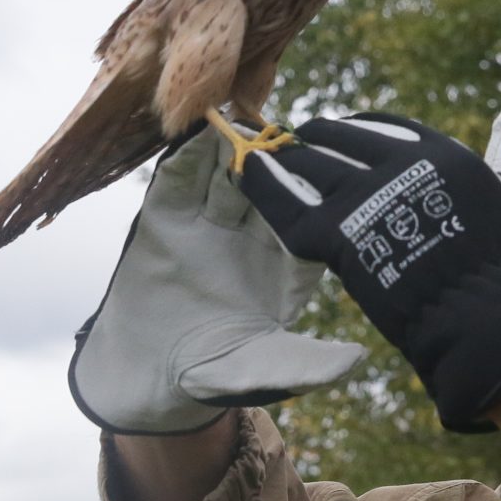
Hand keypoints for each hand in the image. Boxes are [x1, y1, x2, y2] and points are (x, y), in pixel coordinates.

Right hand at [69, 125, 367, 435]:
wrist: (144, 376)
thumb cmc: (212, 376)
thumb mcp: (260, 370)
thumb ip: (302, 364)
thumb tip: (356, 362)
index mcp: (288, 265)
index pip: (309, 220)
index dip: (317, 195)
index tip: (327, 172)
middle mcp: (254, 235)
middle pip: (273, 185)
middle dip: (278, 158)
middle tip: (283, 134)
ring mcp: (211, 220)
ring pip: (228, 172)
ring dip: (234, 146)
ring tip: (240, 123)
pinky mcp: (167, 215)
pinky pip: (181, 178)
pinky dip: (189, 154)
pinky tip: (197, 133)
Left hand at [239, 104, 500, 432]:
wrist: (479, 321)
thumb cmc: (500, 267)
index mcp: (439, 150)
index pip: (380, 125)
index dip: (352, 132)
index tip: (337, 140)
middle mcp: (400, 164)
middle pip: (340, 139)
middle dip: (314, 142)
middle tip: (296, 148)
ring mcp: (367, 197)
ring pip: (310, 163)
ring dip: (286, 158)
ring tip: (270, 159)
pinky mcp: (338, 234)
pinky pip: (288, 203)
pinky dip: (262, 184)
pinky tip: (245, 171)